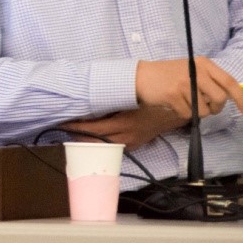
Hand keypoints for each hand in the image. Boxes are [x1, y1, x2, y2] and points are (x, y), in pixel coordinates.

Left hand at [62, 105, 185, 150]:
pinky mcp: (136, 144)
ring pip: (105, 147)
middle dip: (79, 136)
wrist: (178, 106)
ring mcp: (132, 142)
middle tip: (64, 129)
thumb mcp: (131, 95)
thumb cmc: (153, 95)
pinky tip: (93, 140)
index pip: (94, 129)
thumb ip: (111, 97)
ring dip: (89, 141)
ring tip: (74, 135)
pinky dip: (102, 144)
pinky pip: (115, 147)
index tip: (63, 123)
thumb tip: (90, 95)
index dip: (77, 127)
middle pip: (97, 141)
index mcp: (123, 123)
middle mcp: (126, 136)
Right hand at [135, 57, 242, 120]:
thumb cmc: (168, 75)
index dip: (241, 98)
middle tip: (206, 107)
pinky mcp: (173, 94)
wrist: (141, 76)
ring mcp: (184, 83)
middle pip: (219, 99)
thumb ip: (209, 81)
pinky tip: (172, 102)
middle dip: (215, 108)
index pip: (229, 82)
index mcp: (203, 64)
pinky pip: (187, 114)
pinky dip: (181, 112)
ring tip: (182, 100)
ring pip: (203, 110)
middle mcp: (196, 71)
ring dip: (195, 111)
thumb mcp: (191, 71)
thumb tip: (230, 98)